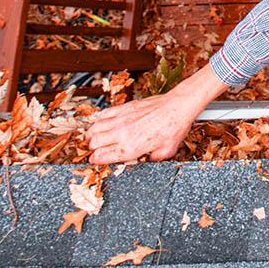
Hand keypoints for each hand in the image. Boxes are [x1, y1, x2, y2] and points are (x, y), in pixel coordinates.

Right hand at [86, 63, 226, 162]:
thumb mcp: (166, 152)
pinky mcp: (125, 108)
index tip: (95, 161)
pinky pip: (104, 114)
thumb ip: (152, 160)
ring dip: (91, 135)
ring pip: (95, 127)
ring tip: (92, 138)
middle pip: (94, 142)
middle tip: (93, 150)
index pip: (102, 156)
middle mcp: (123, 133)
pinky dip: (99, 120)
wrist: (177, 106)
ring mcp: (122, 119)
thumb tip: (146, 161)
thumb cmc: (173, 127)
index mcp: (130, 148)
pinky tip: (101, 123)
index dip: (95, 160)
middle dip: (91, 148)